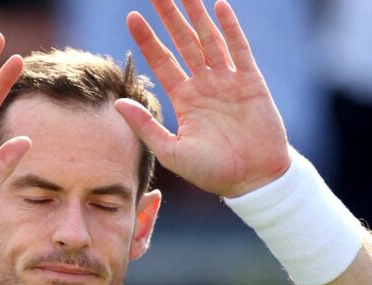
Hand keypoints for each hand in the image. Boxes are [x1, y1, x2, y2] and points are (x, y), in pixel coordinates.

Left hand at [115, 0, 288, 197]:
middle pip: (183, 42)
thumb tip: (117, 104)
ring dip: (197, 15)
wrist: (253, 180)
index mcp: (185, 100)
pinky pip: (239, 49)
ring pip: (209, 39)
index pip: (162, 62)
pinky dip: (230, 27)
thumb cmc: (212, 172)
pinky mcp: (251, 82)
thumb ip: (146, 126)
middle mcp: (205, 85)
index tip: (132, 18)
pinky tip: (219, 7)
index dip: (148, 40)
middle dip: (170, 17)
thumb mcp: (171, 152)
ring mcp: (228, 81)